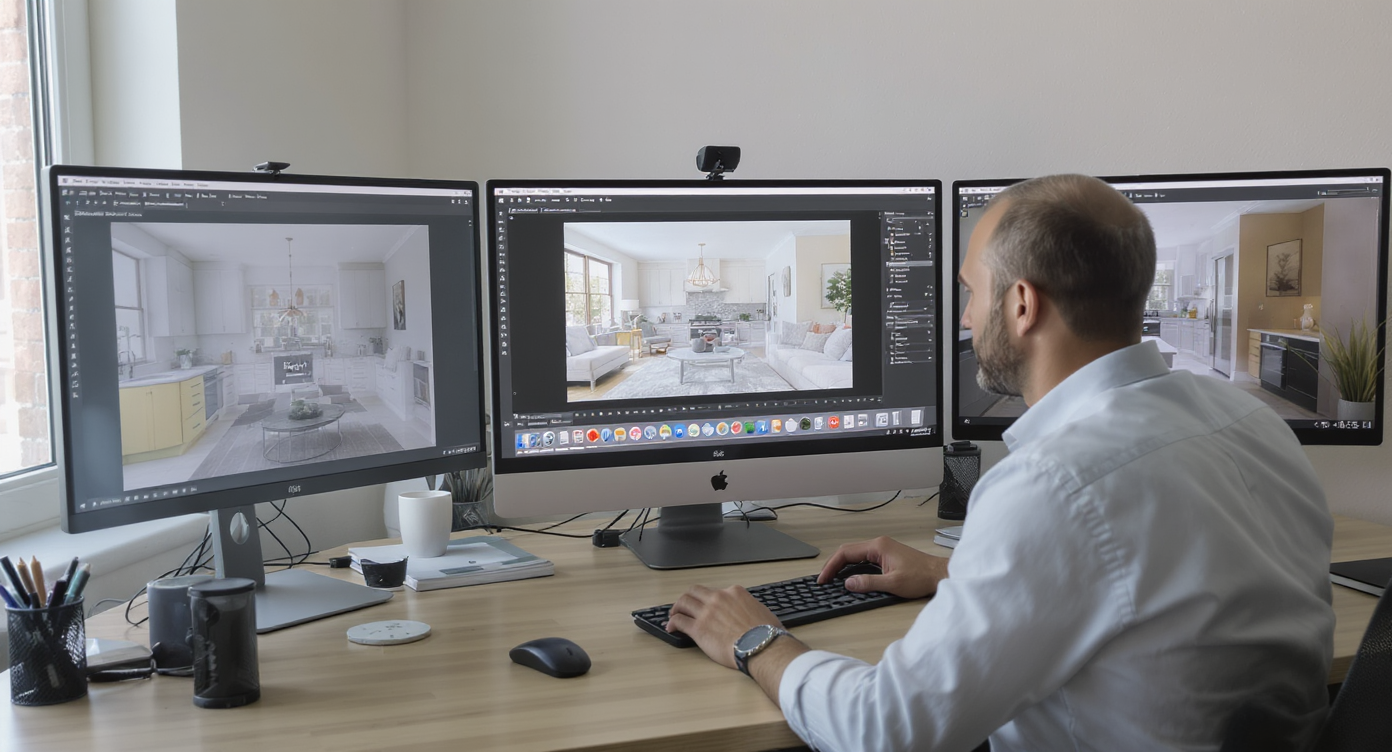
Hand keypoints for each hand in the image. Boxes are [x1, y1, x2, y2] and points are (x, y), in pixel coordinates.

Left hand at [665, 584, 782, 669]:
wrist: (763, 646)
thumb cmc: (767, 634)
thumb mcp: (762, 612)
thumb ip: (750, 609)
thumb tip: (751, 615)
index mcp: (734, 593)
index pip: (714, 591)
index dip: (707, 598)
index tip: (705, 605)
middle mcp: (718, 598)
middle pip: (695, 591)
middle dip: (688, 597)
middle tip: (684, 606)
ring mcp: (707, 612)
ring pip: (684, 602)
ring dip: (676, 608)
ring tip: (673, 615)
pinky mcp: (699, 628)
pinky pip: (679, 621)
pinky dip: (672, 623)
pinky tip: (671, 628)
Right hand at [818, 536, 947, 599]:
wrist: (939, 574)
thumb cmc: (921, 576)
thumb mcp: (893, 584)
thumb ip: (868, 583)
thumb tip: (848, 583)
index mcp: (878, 546)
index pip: (846, 553)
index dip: (832, 566)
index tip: (823, 578)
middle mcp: (879, 544)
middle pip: (848, 551)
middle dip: (834, 565)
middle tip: (824, 580)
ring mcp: (883, 548)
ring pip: (855, 555)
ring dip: (842, 566)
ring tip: (832, 578)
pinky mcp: (887, 555)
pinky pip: (864, 558)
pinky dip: (853, 566)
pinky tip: (850, 576)